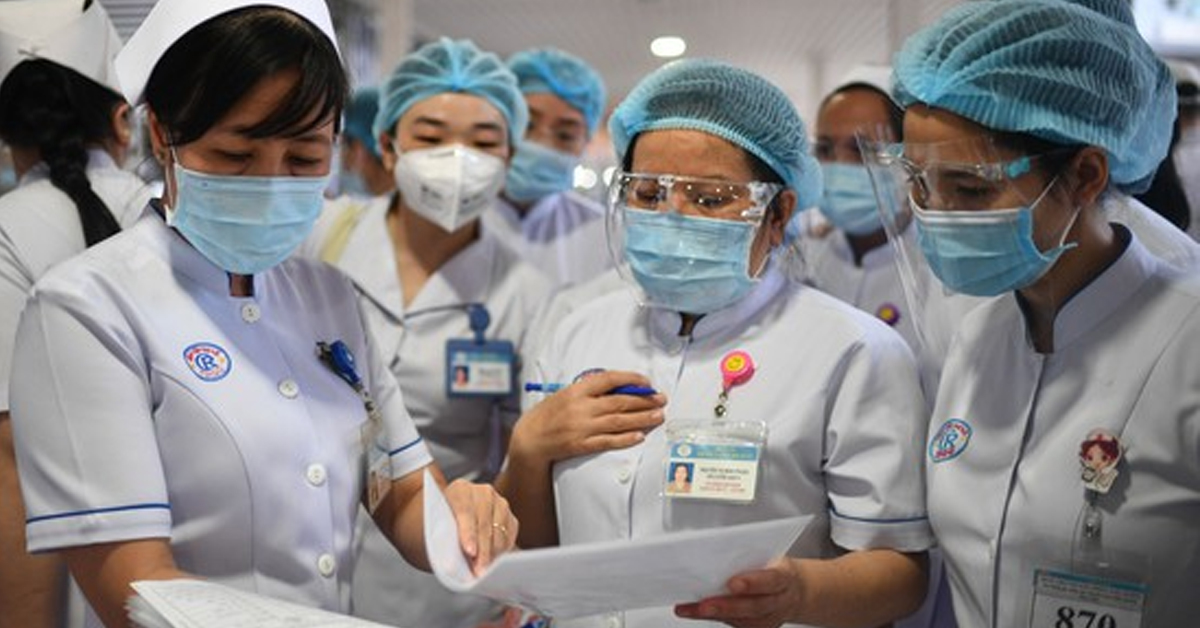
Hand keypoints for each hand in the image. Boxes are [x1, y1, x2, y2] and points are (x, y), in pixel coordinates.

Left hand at [443, 479, 517, 575]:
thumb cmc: (441, 524)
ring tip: (485, 571)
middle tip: (479, 571)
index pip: (465, 510)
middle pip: (485, 524)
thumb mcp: (436, 526)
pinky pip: (509, 535)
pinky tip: (493, 563)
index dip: (468, 533)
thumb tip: (452, 563)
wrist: (452, 516)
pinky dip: (502, 551)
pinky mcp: (509, 516)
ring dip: (493, 554)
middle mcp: (482, 492)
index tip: (470, 552)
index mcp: (460, 489)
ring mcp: (499, 502)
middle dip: (482, 551)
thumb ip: (443, 537)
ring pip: (499, 531)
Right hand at [513, 370, 666, 465]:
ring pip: (619, 422)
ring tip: (658, 416)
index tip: (647, 383)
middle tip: (661, 400)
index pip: (609, 380)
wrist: (530, 438)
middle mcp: (581, 408)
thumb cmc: (548, 414)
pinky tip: (640, 435)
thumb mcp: (565, 394)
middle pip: (619, 402)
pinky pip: (609, 441)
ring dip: (642, 419)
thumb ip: (590, 392)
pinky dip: (626, 438)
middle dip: (644, 401)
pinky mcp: (582, 445)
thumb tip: (620, 389)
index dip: (631, 380)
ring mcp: (582, 427)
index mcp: (576, 391)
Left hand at [674, 558, 802, 627]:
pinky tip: (693, 611)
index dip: (752, 583)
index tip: (732, 584)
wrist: (793, 590)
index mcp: (785, 577)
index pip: (771, 580)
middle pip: (753, 607)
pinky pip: (734, 624)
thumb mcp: (770, 554)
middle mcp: (779, 601)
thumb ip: (750, 555)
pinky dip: (713, 617)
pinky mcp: (757, 627)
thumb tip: (717, 546)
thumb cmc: (775, 568)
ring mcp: (769, 618)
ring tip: (689, 609)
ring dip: (713, 614)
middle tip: (704, 605)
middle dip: (726, 606)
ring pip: (741, 620)